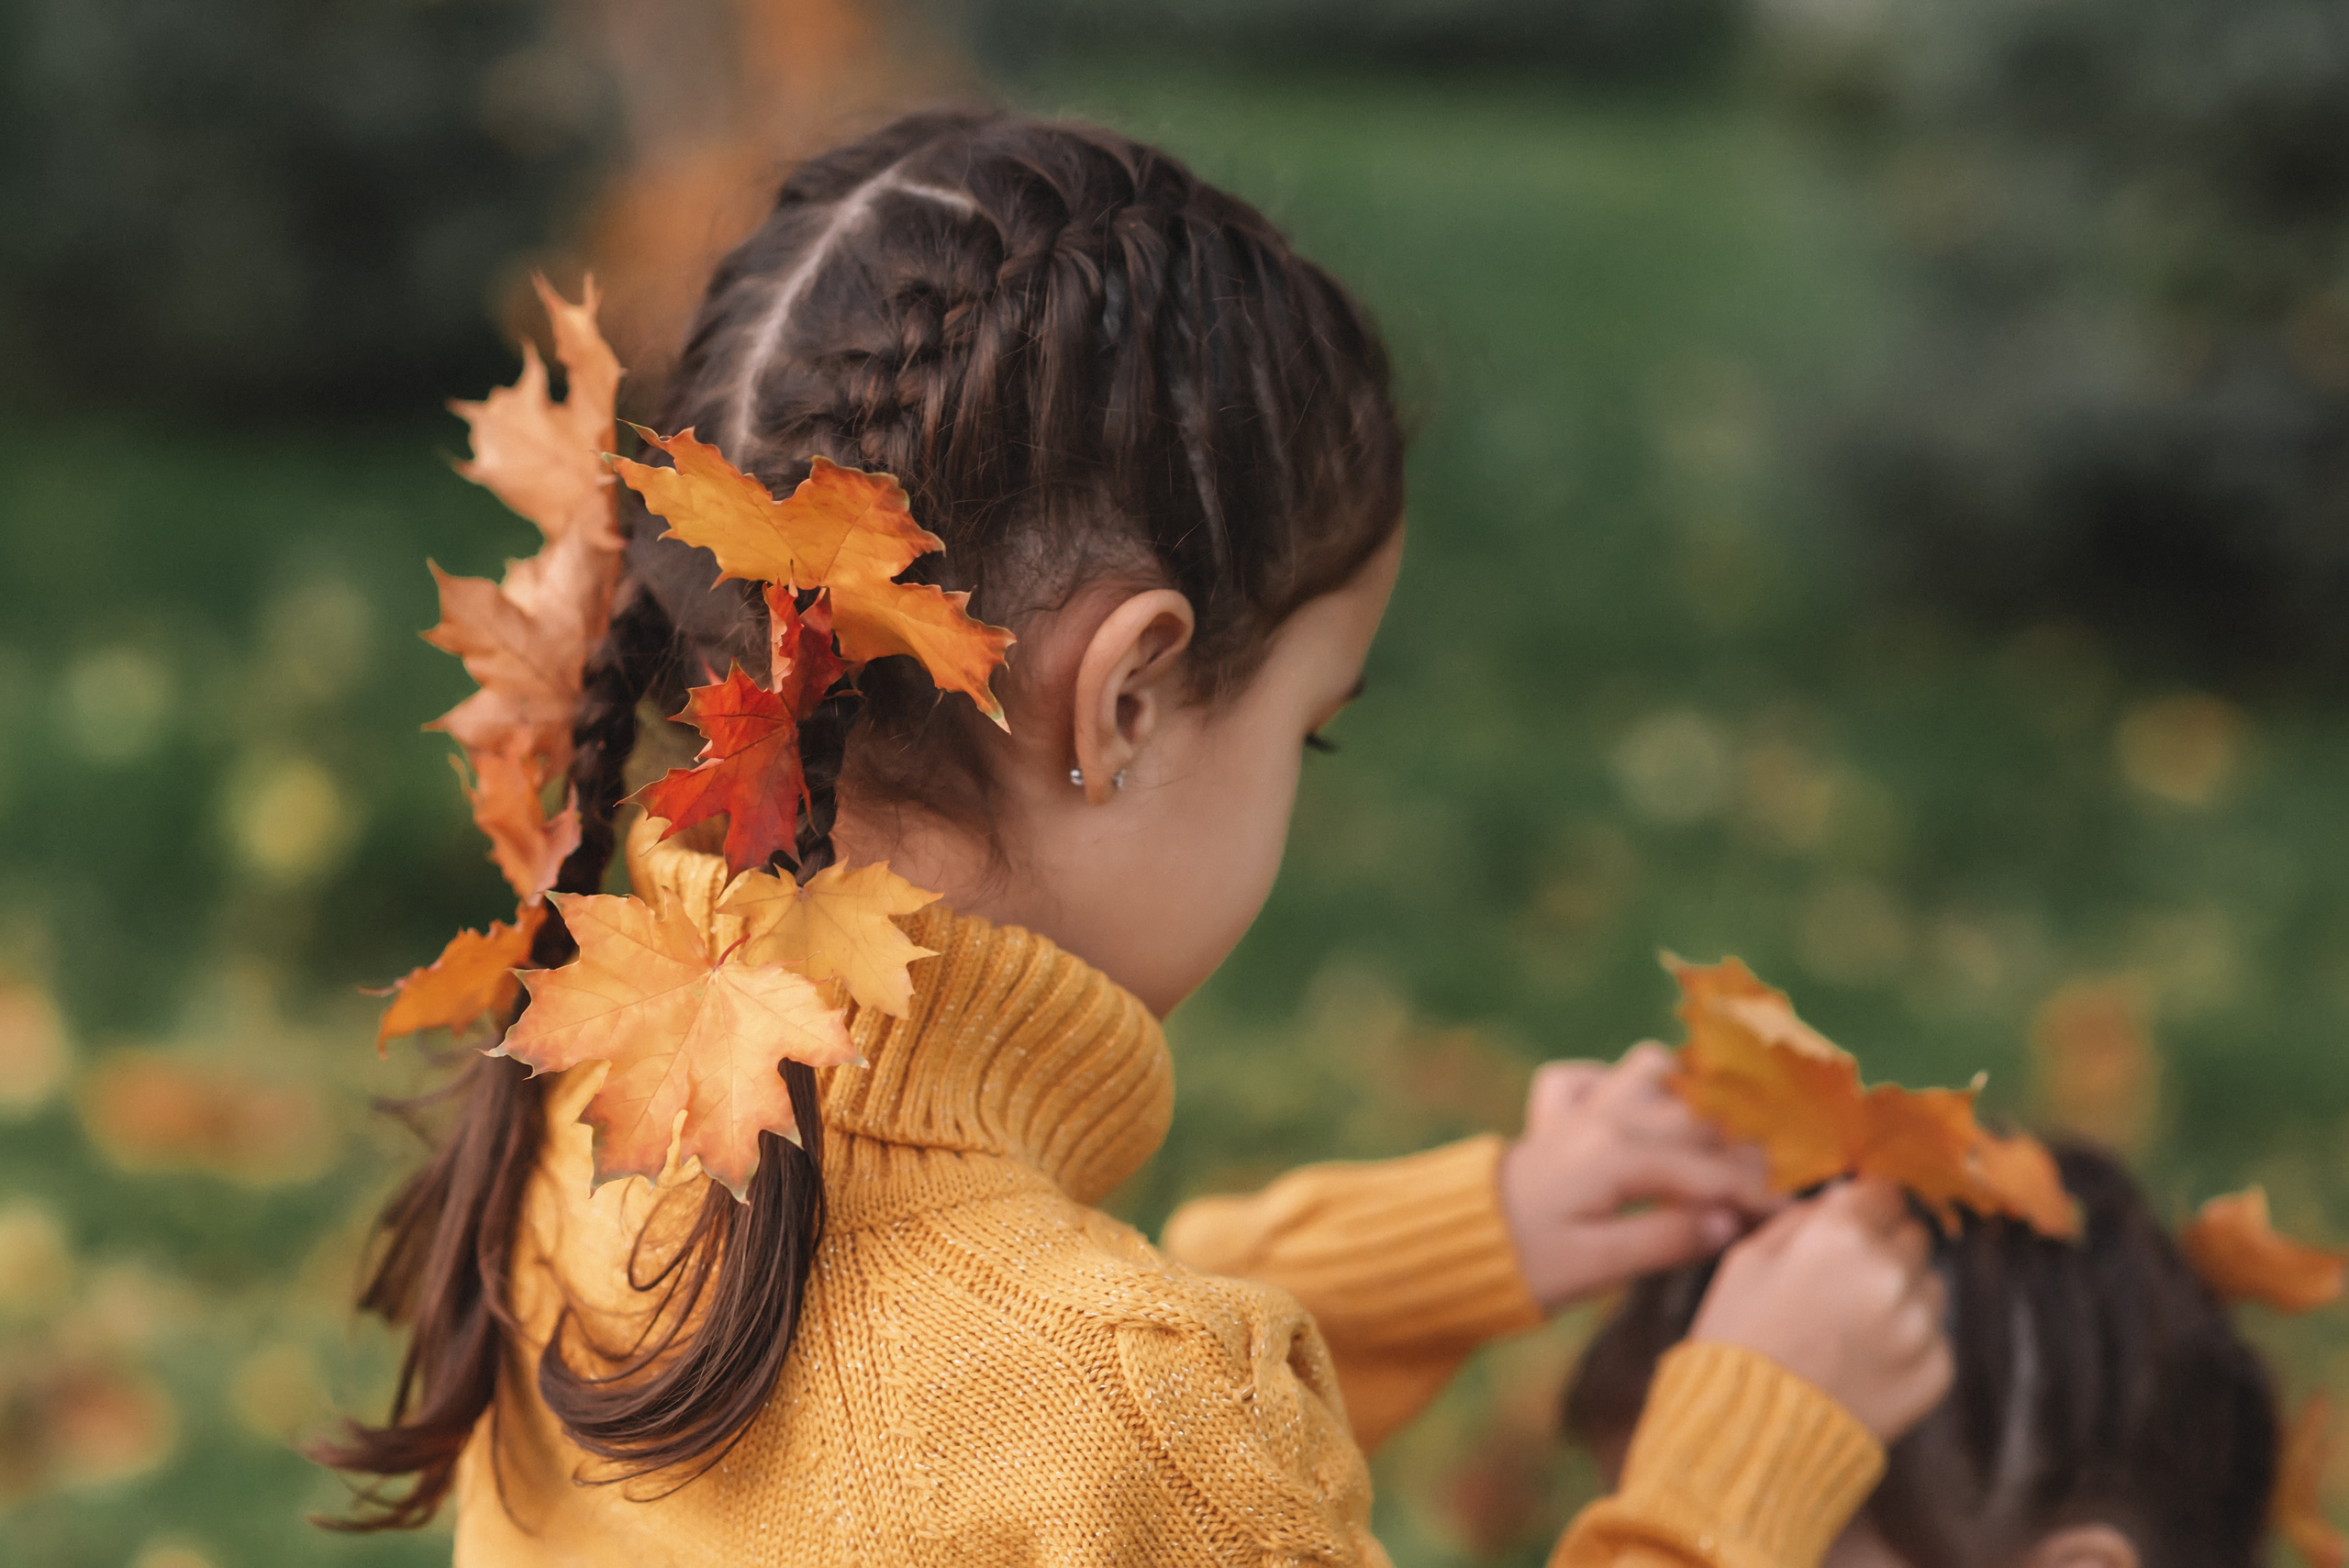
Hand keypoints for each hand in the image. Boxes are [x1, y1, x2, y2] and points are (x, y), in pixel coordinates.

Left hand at [1498, 1043, 1776, 1312]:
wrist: (1448, 1246)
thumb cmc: (1526, 1265)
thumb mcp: (1599, 1268)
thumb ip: (1667, 1240)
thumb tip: (1731, 1222)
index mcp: (1618, 1155)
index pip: (1711, 1167)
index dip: (1760, 1189)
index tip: (1798, 1209)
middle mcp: (1604, 1116)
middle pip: (1698, 1110)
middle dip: (1745, 1140)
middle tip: (1778, 1176)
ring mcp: (1579, 1107)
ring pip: (1652, 1067)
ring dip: (1691, 1094)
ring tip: (1722, 1137)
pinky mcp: (1554, 1112)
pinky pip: (1593, 1075)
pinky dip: (1621, 1086)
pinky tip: (1637, 1119)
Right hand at [1689, 1178, 1951, 1443]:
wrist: (1752, 1434)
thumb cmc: (1738, 1339)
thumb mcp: (1746, 1259)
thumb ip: (1800, 1218)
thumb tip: (1842, 1198)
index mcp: (1840, 1234)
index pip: (1884, 1192)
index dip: (1867, 1208)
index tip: (1855, 1225)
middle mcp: (1889, 1272)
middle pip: (1913, 1236)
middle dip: (1885, 1250)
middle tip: (1847, 1283)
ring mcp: (1919, 1325)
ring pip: (1930, 1285)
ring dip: (1902, 1295)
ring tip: (1855, 1328)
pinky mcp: (1937, 1372)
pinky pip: (1934, 1338)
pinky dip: (1908, 1344)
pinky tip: (1866, 1362)